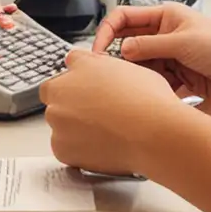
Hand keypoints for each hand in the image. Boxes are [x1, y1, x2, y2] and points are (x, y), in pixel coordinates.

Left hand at [41, 50, 190, 175]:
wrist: (154, 134)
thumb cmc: (149, 101)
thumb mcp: (130, 68)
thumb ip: (105, 67)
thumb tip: (101, 70)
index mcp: (79, 63)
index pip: (70, 64)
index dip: (81, 77)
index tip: (88, 87)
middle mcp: (62, 88)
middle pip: (56, 93)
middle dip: (71, 101)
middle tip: (95, 112)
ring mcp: (58, 118)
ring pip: (59, 121)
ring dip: (72, 125)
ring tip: (103, 132)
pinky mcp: (60, 146)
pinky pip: (63, 146)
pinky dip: (76, 148)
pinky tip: (99, 146)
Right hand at [90, 5, 210, 119]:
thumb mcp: (183, 41)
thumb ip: (148, 46)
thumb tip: (120, 50)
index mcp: (167, 18)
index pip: (125, 18)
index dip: (107, 32)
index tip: (96, 51)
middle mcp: (166, 40)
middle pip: (129, 47)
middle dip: (118, 60)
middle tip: (109, 75)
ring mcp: (172, 64)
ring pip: (140, 72)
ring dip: (136, 80)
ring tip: (134, 89)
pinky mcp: (179, 88)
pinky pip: (155, 91)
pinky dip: (151, 96)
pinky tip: (152, 101)